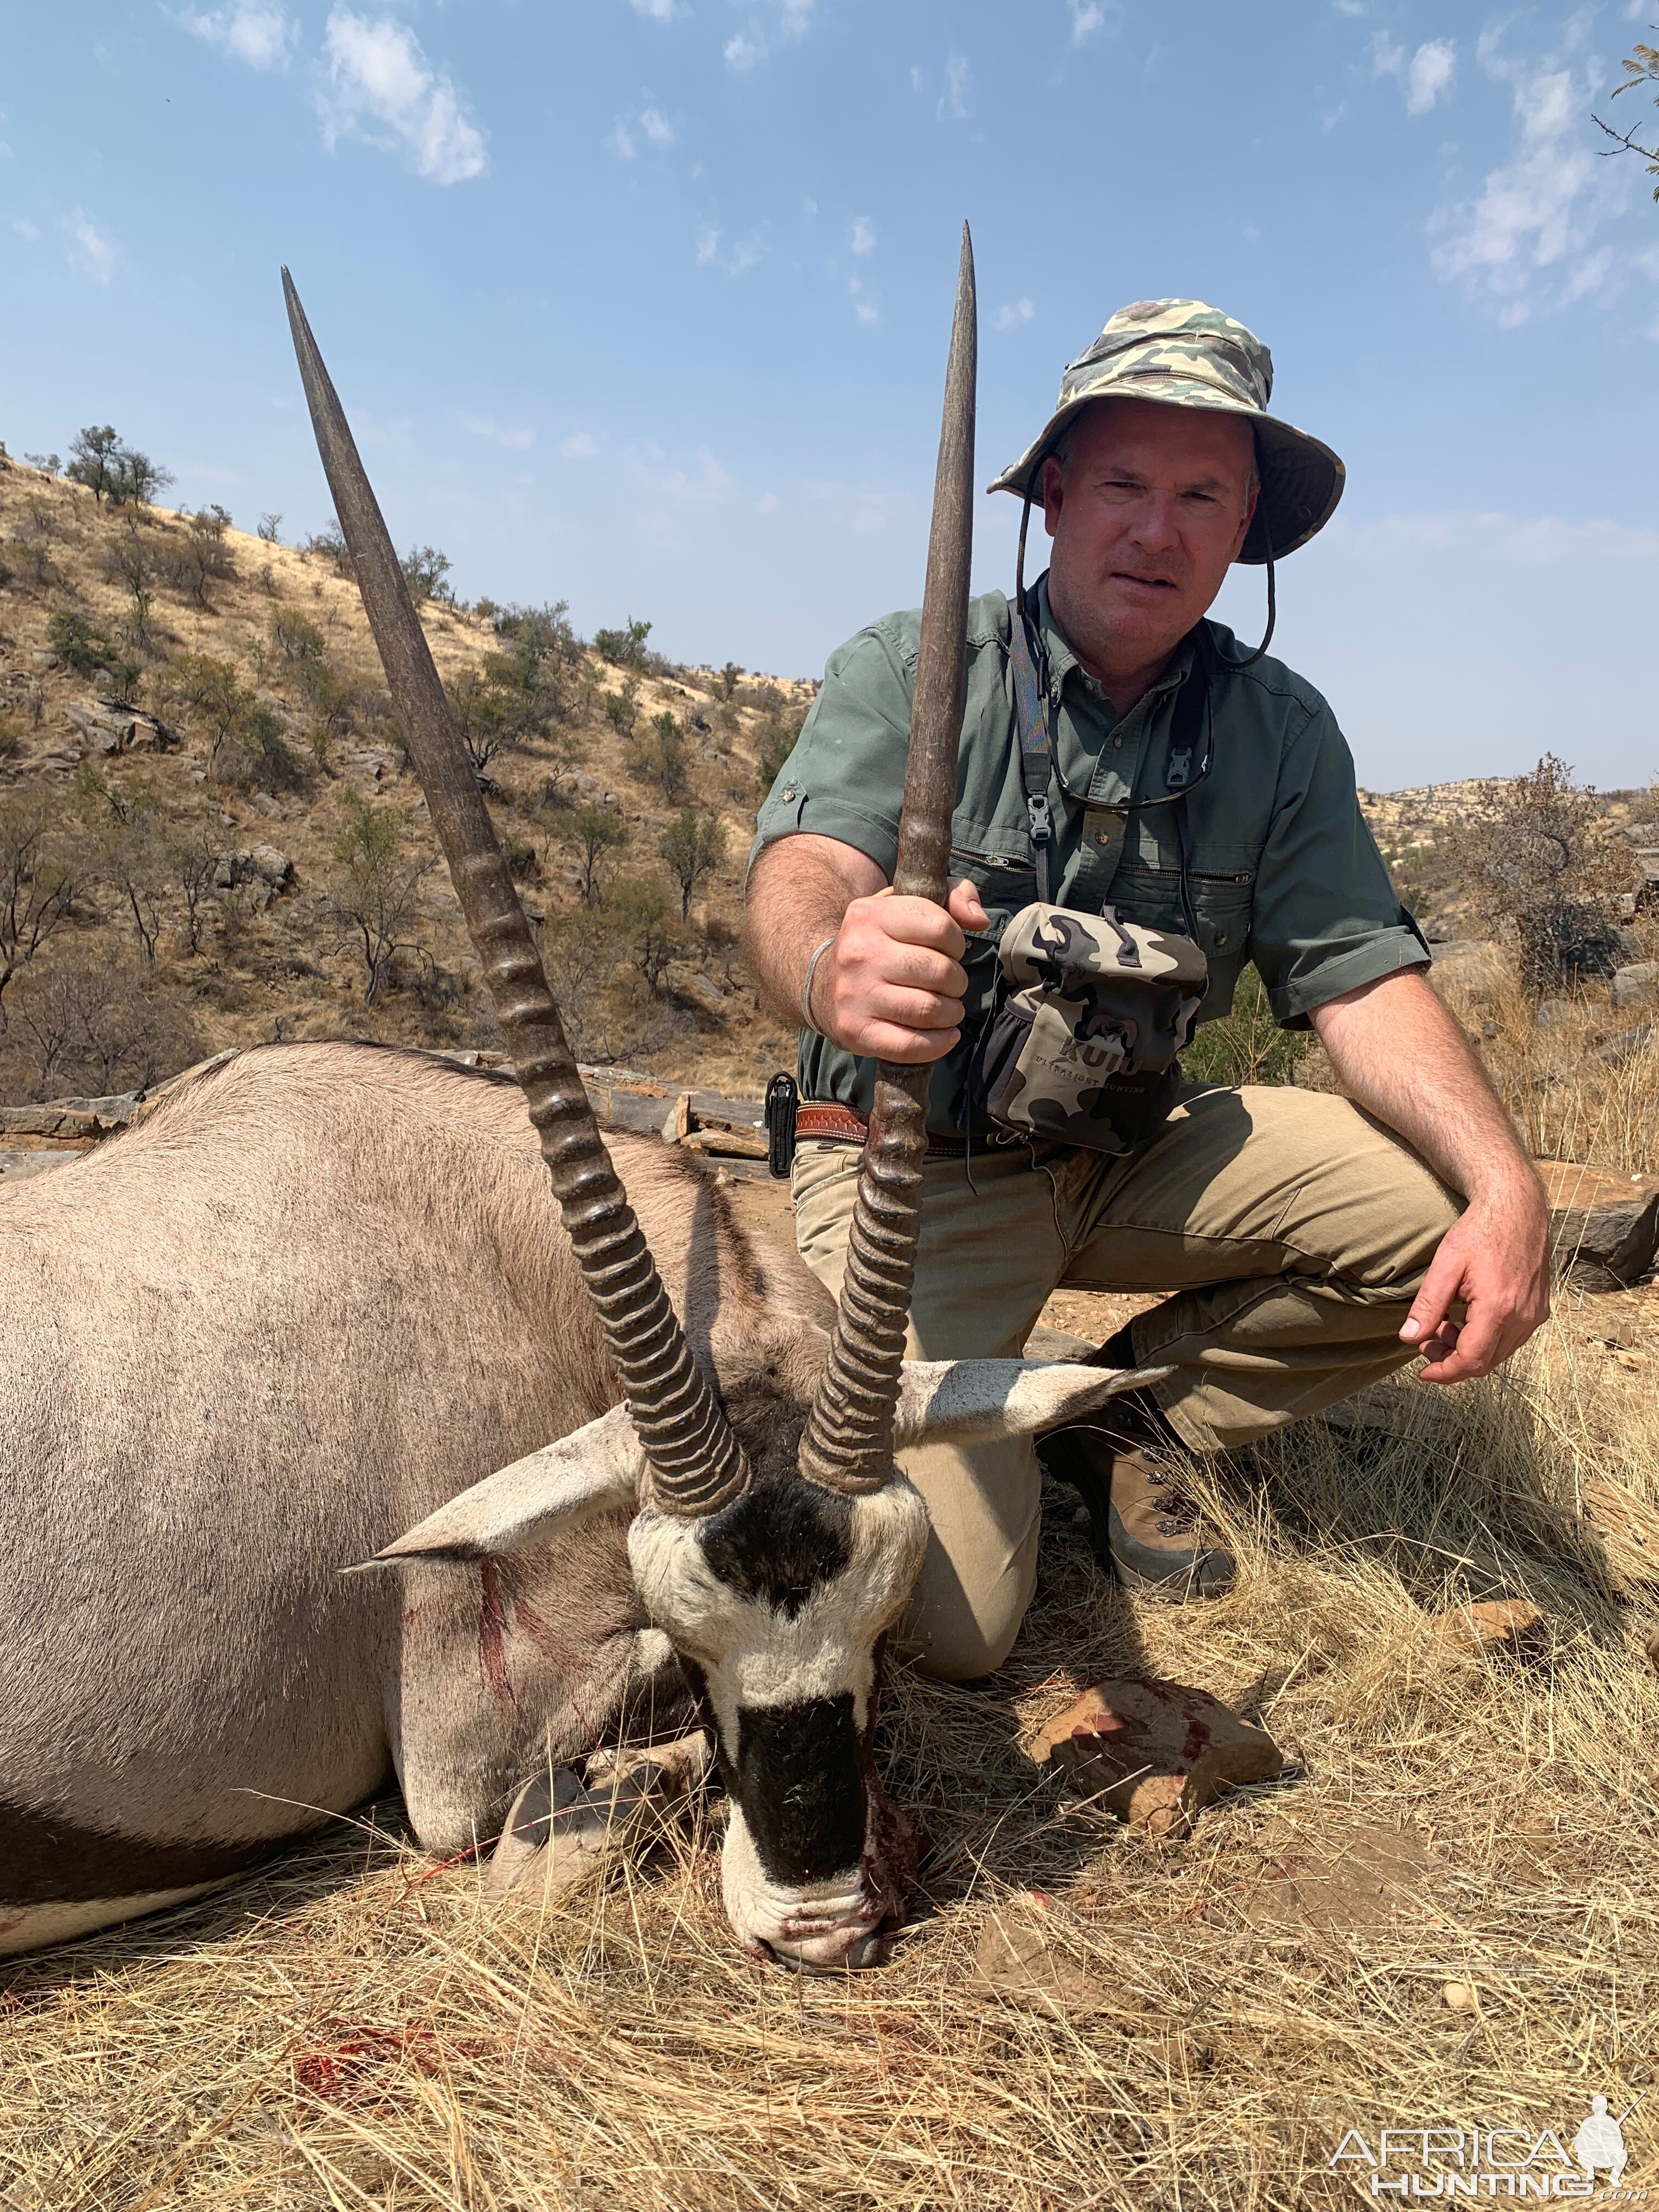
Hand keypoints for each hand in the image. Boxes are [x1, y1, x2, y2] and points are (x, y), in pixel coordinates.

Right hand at [813, 879, 988, 1062]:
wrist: (823, 983)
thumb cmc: (878, 942)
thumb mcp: (904, 905)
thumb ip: (950, 896)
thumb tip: (979, 919)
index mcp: (870, 915)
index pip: (940, 927)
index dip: (956, 943)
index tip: (949, 951)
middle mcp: (859, 953)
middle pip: (939, 972)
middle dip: (957, 981)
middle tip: (950, 984)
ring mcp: (855, 995)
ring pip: (929, 1009)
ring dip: (952, 1012)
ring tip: (948, 1008)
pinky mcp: (856, 1031)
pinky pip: (911, 1045)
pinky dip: (939, 1043)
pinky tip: (945, 1034)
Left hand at [1398, 1174, 1551, 1383]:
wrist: (1516, 1208)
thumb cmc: (1479, 1231)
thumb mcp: (1445, 1265)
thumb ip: (1428, 1305)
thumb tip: (1409, 1338)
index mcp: (1498, 1307)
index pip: (1471, 1361)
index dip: (1445, 1372)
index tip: (1424, 1371)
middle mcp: (1523, 1316)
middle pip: (1486, 1362)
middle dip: (1453, 1360)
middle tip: (1428, 1341)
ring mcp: (1535, 1314)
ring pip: (1499, 1353)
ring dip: (1469, 1349)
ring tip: (1445, 1324)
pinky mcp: (1539, 1308)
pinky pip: (1512, 1339)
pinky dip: (1487, 1338)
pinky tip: (1467, 1317)